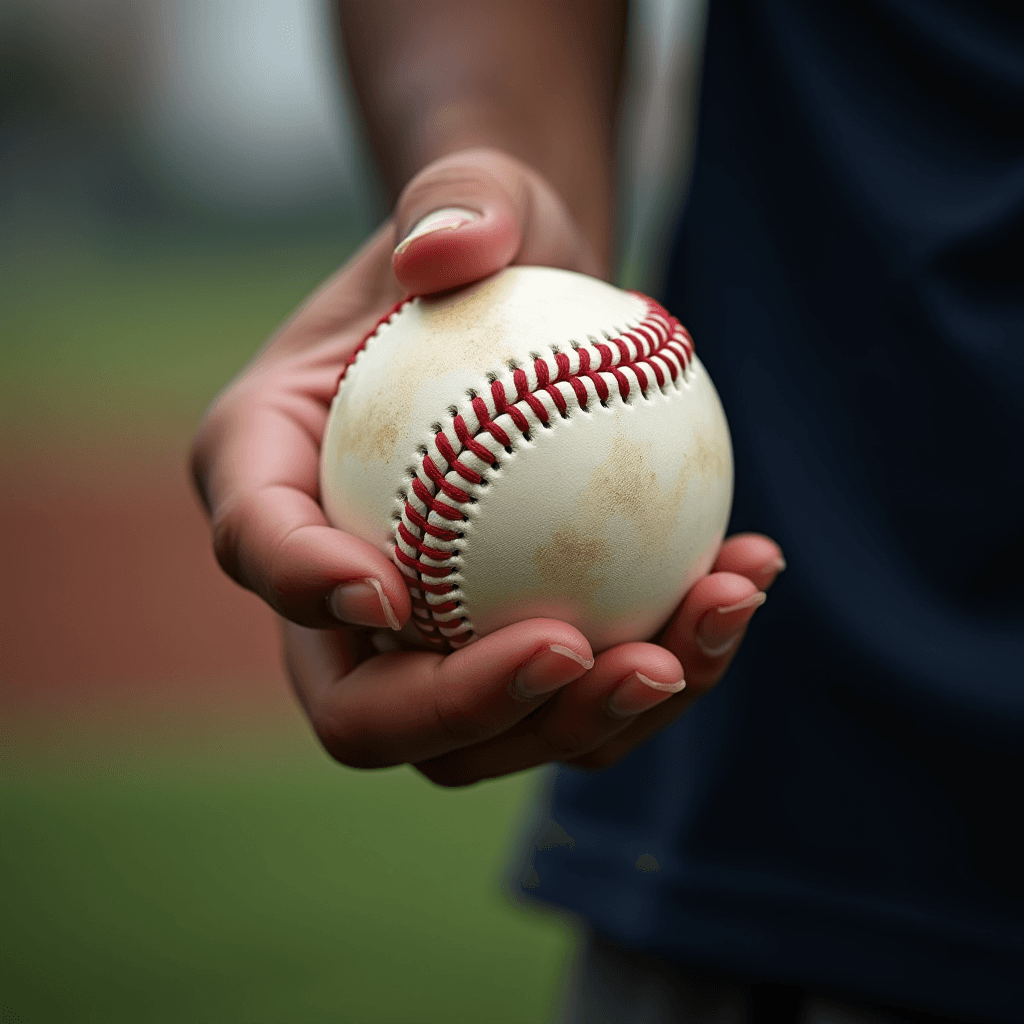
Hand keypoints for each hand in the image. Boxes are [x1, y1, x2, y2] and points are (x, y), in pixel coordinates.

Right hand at [191, 147, 783, 785]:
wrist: (535, 304)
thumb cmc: (489, 249)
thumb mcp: (476, 195)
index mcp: (268, 475)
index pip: (257, 544)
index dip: (303, 584)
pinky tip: (740, 584)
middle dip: (465, 710)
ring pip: (480, 738)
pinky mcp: (506, 648)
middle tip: (584, 653)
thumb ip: (455, 204)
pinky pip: (572, 695)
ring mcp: (420, 639)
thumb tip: (447, 252)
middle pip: (362, 708)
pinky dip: (662, 667)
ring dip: (594, 717)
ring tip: (709, 620)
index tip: (391, 589)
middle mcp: (329, 586)